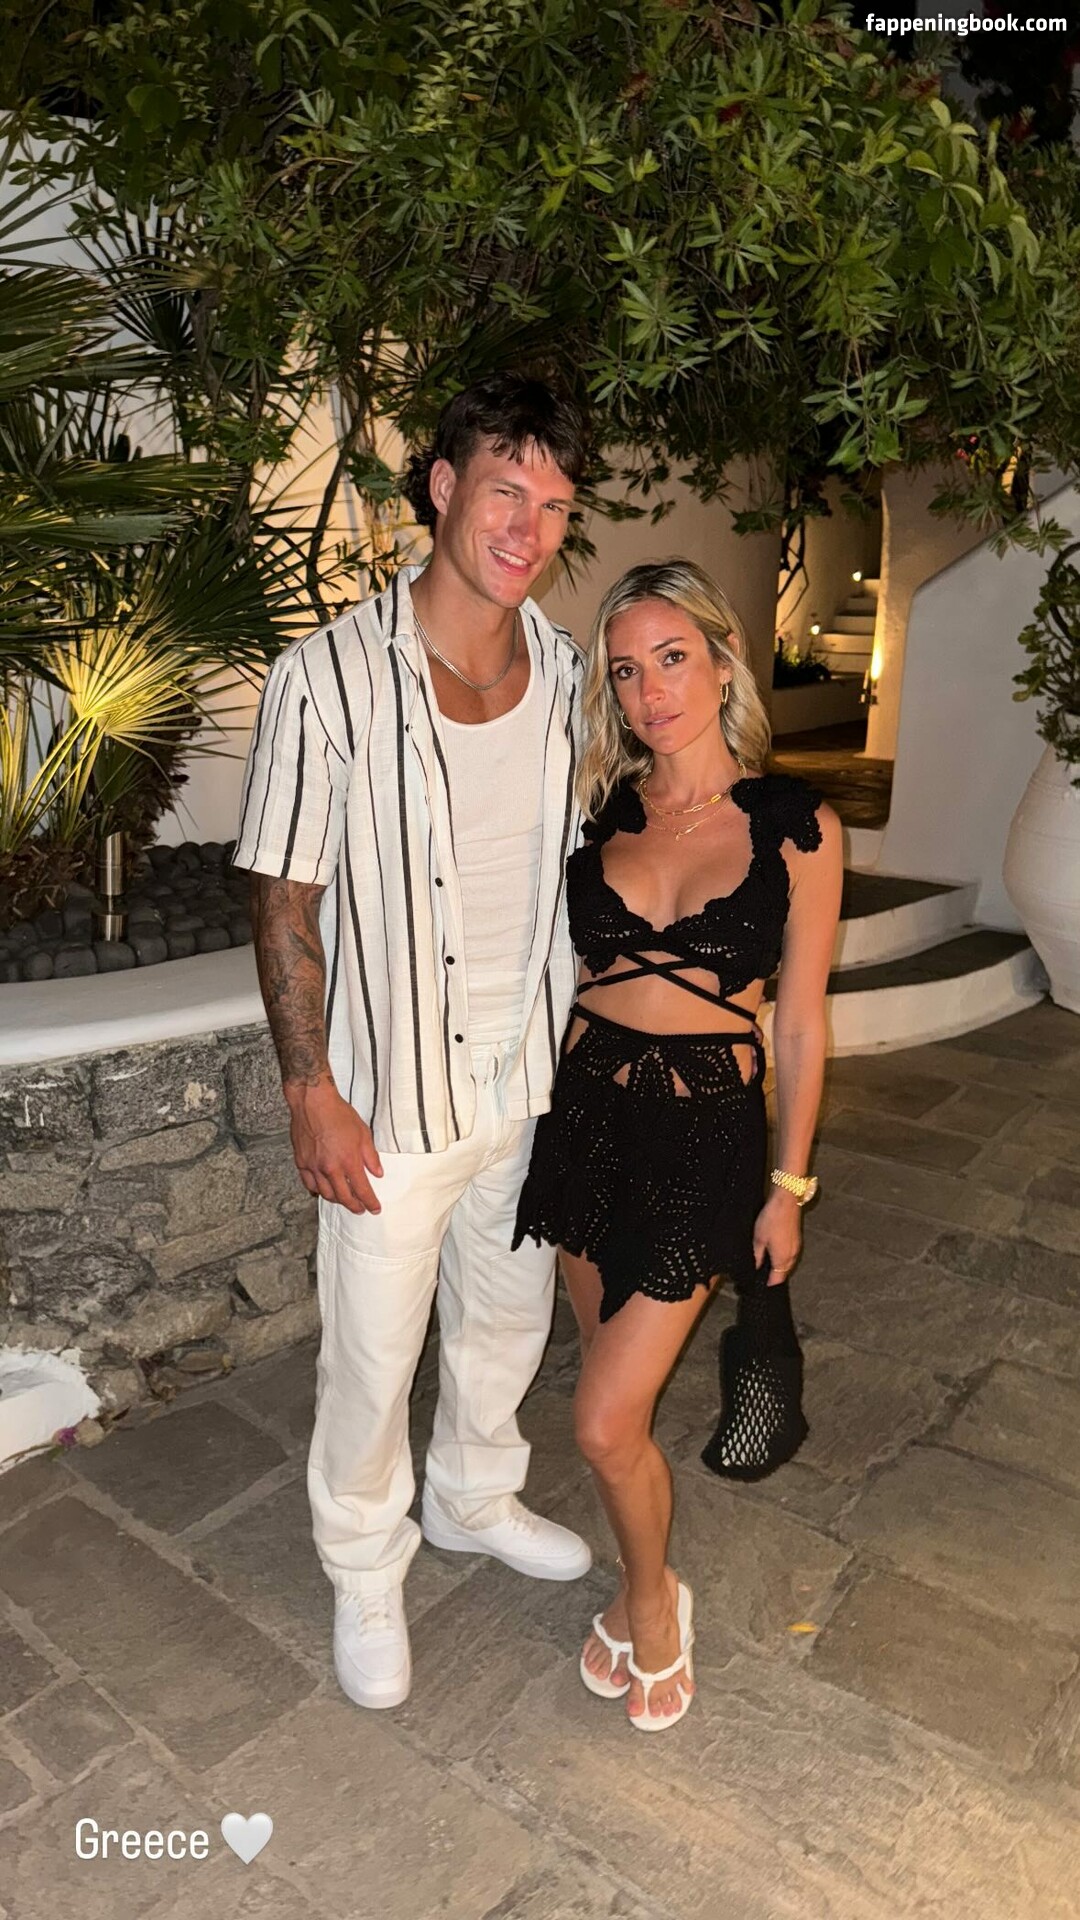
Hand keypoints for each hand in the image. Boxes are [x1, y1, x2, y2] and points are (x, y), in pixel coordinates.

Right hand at [285, 1080, 383, 1213]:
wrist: (313, 1102)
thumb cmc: (338, 1114)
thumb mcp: (363, 1133)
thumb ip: (371, 1156)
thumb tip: (377, 1172)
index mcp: (349, 1161)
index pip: (362, 1190)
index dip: (370, 1202)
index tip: (374, 1208)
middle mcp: (331, 1168)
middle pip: (343, 1197)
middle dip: (354, 1206)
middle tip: (360, 1208)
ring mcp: (314, 1167)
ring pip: (326, 1194)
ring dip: (337, 1200)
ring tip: (343, 1200)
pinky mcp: (302, 1162)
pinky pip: (309, 1184)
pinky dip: (317, 1191)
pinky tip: (323, 1191)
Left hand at [752, 1190, 801, 1285]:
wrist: (786, 1201)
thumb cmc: (771, 1219)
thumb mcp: (759, 1239)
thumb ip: (757, 1255)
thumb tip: (756, 1266)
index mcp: (782, 1259)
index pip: (777, 1279)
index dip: (769, 1283)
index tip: (762, 1285)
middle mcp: (792, 1256)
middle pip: (784, 1273)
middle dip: (775, 1276)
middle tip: (764, 1277)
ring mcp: (796, 1247)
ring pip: (788, 1264)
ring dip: (780, 1267)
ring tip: (768, 1266)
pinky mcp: (797, 1239)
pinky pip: (791, 1255)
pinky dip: (784, 1258)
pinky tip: (775, 1252)